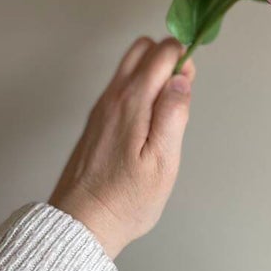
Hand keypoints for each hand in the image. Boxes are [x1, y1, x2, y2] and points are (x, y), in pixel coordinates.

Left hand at [49, 37, 194, 258]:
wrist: (81, 222)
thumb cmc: (126, 199)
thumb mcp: (163, 162)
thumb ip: (173, 114)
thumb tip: (181, 80)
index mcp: (132, 101)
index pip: (162, 52)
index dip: (183, 61)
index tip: (189, 87)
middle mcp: (113, 96)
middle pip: (143, 48)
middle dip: (168, 59)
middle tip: (179, 94)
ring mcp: (102, 106)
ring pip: (130, 64)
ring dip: (153, 72)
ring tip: (165, 111)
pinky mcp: (97, 119)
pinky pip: (122, 85)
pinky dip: (140, 88)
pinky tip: (148, 122)